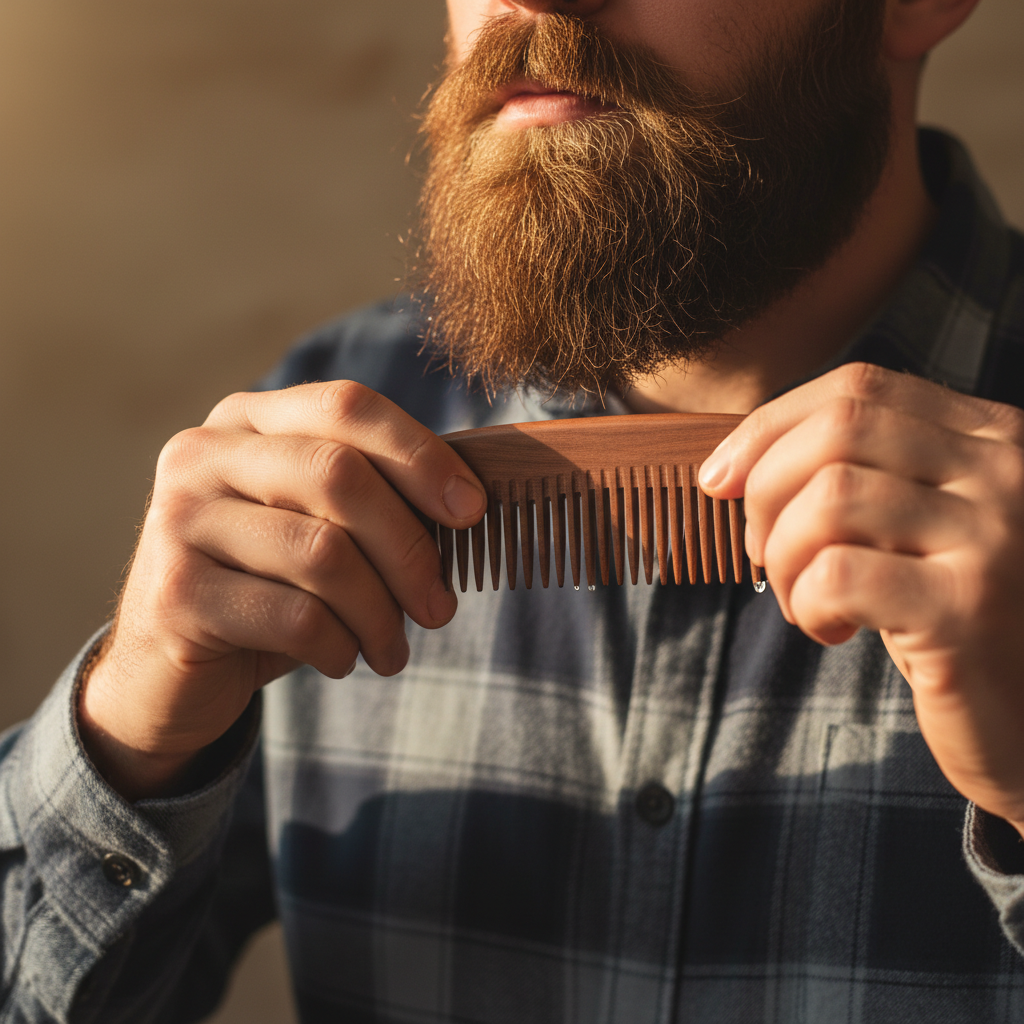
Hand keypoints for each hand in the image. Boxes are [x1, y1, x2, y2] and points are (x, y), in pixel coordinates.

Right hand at [79, 381, 485, 799]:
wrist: (168, 669)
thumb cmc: (268, 588)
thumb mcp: (319, 530)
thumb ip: (376, 501)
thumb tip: (471, 502)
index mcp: (247, 421)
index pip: (347, 406)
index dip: (422, 455)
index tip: (472, 511)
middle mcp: (204, 455)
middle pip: (340, 475)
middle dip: (410, 549)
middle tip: (440, 608)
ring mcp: (180, 520)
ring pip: (323, 553)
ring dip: (380, 614)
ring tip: (392, 649)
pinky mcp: (176, 593)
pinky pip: (296, 617)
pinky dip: (340, 647)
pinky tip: (342, 660)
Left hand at [699, 362, 1023, 833]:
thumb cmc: (950, 619)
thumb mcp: (913, 528)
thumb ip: (860, 476)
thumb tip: (732, 466)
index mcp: (989, 437)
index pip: (858, 388)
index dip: (770, 427)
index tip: (718, 478)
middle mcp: (1003, 472)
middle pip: (838, 430)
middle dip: (766, 490)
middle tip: (761, 553)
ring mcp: (993, 537)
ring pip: (829, 498)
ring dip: (782, 555)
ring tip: (803, 599)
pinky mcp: (967, 609)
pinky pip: (835, 574)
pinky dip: (805, 603)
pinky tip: (830, 630)